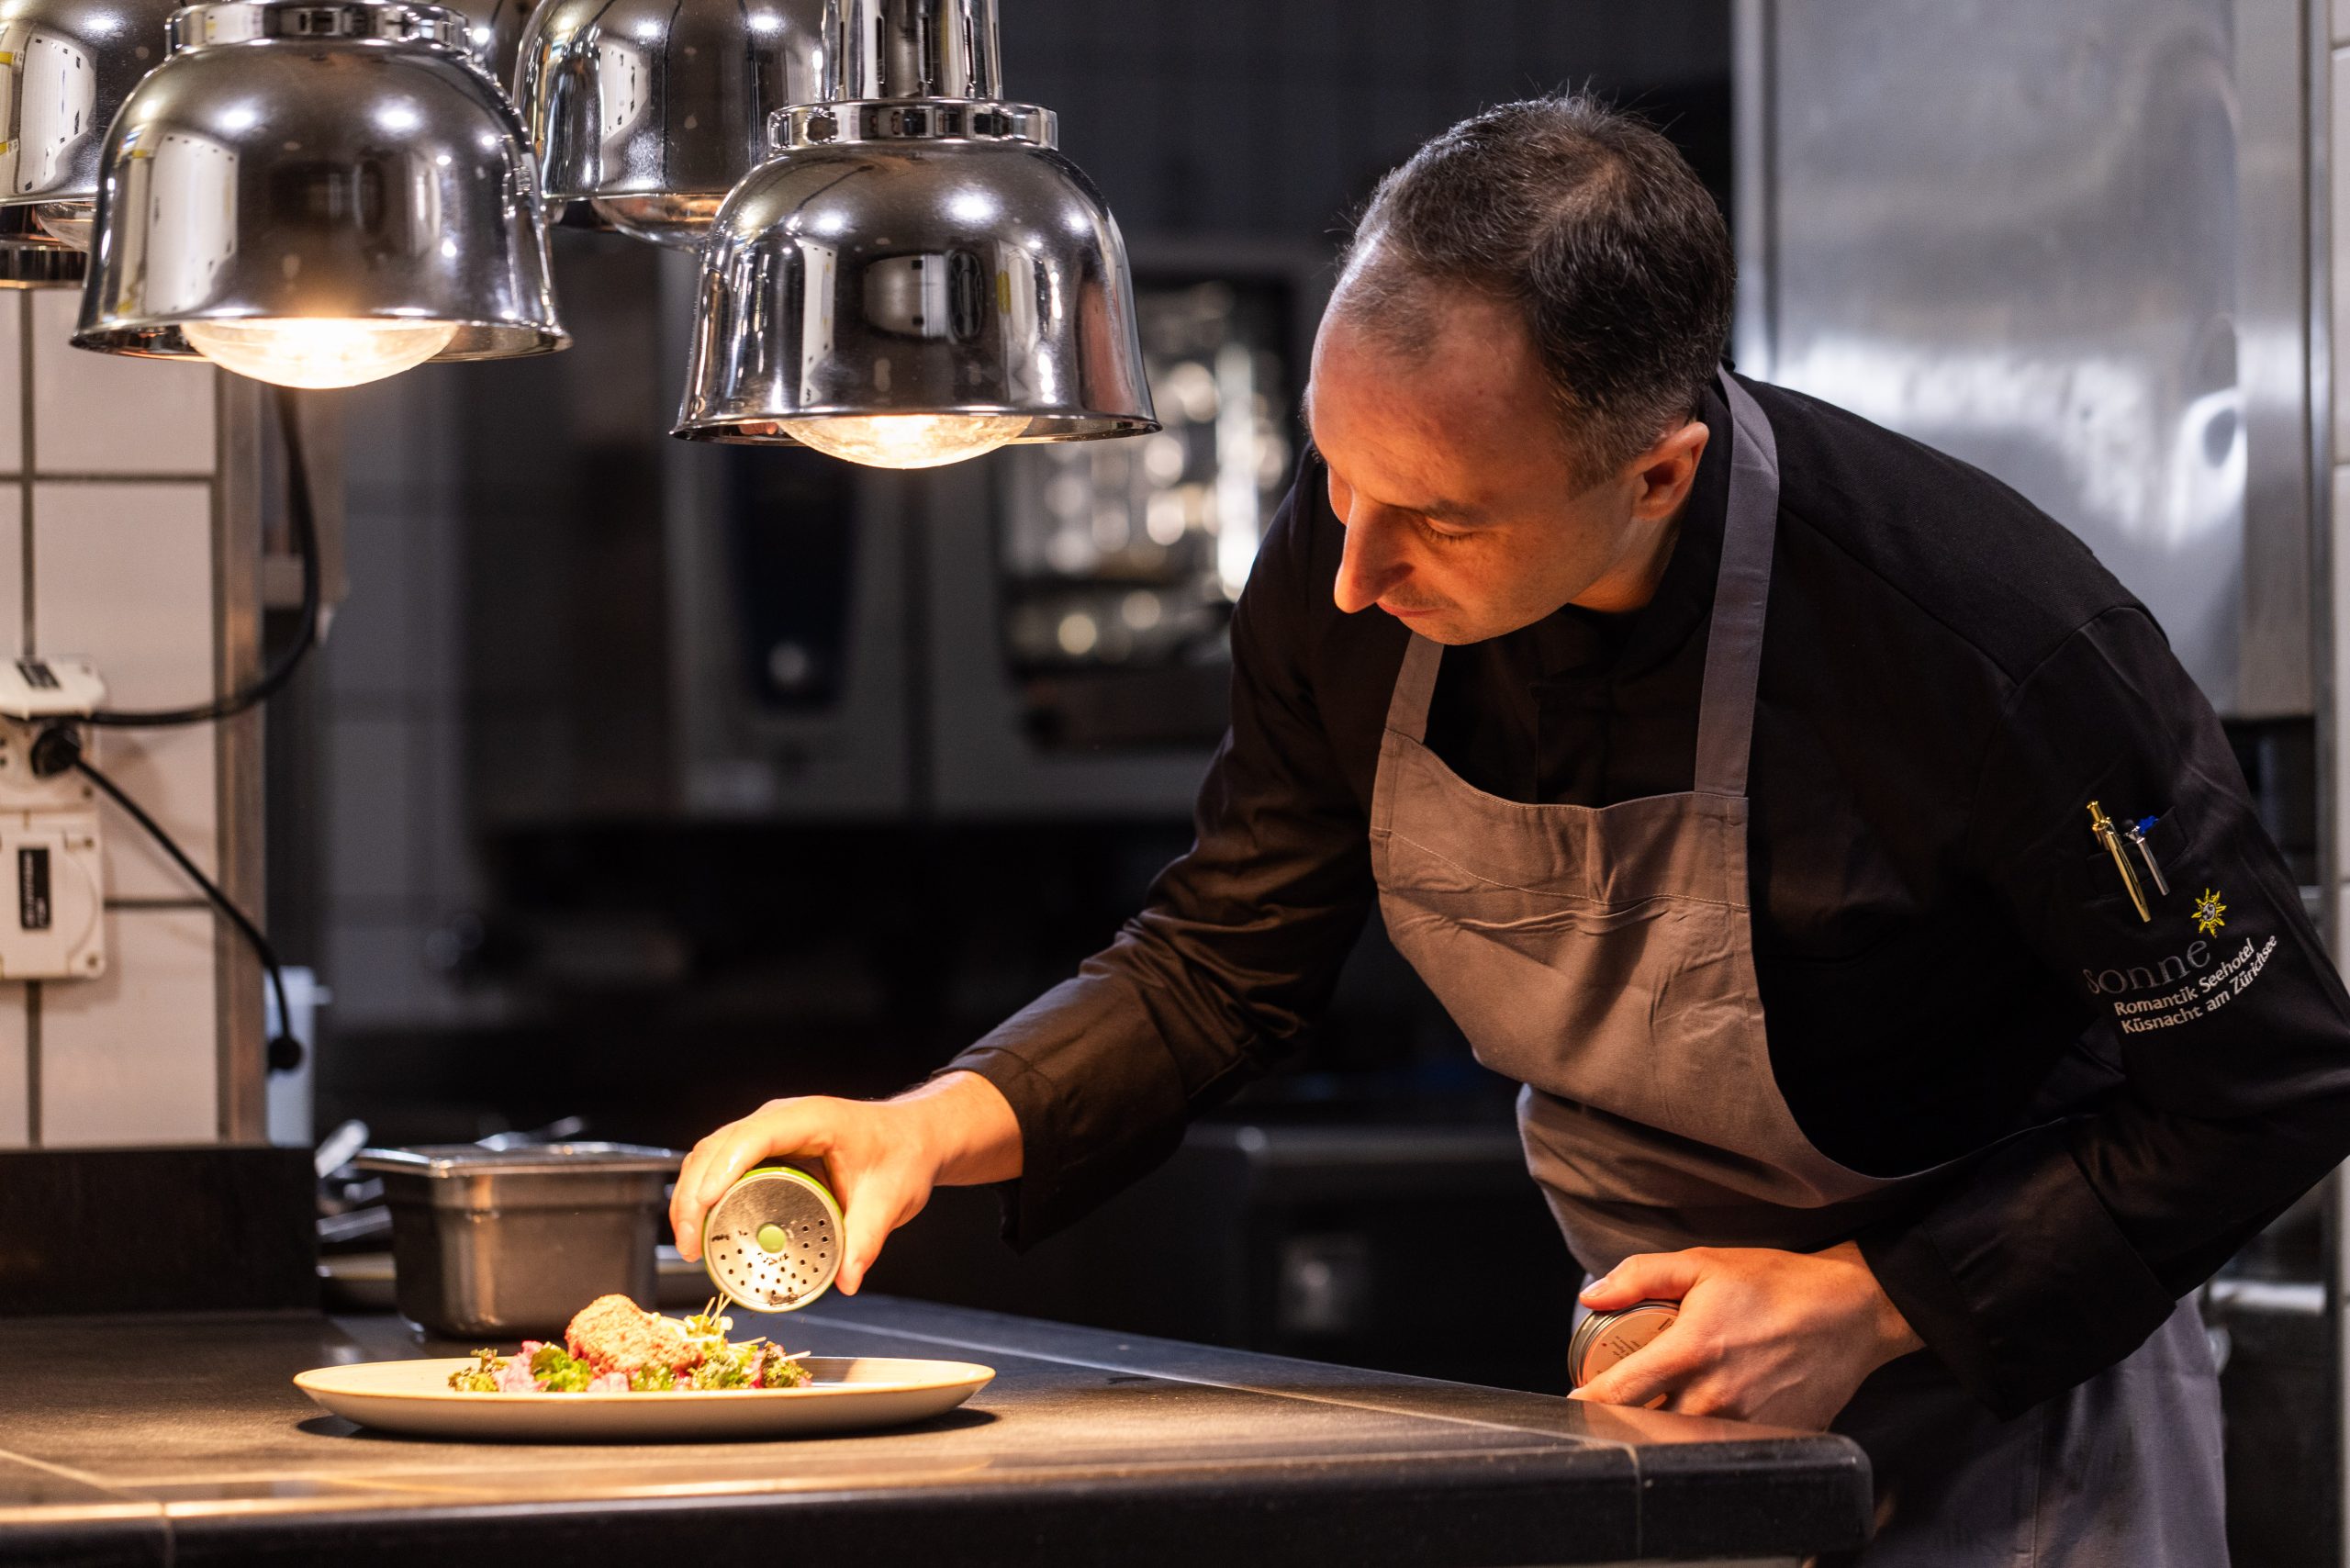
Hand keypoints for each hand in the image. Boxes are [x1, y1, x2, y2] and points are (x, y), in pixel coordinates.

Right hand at [668, 1071, 1021, 1294]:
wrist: (913, 1136)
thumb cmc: (903, 1153)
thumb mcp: (891, 1199)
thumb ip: (867, 1239)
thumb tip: (846, 1282)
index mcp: (812, 1119)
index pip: (754, 1136)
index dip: (723, 1168)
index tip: (705, 1205)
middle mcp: (782, 1119)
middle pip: (718, 1147)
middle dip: (693, 1194)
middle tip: (690, 1245)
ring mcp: (770, 1131)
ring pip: (711, 1154)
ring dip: (691, 1195)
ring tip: (690, 1243)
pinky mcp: (766, 1149)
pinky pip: (722, 1164)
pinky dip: (703, 1192)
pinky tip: (702, 1227)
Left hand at [1568, 1242, 1923, 1429]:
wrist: (1851, 1311)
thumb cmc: (1777, 1284)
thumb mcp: (1703, 1263)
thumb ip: (1640, 1276)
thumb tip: (1591, 1296)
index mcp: (1691, 1351)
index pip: (1619, 1393)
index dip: (1588, 1401)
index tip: (1574, 1400)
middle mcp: (1714, 1397)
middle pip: (1645, 1425)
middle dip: (1623, 1417)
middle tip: (1616, 1399)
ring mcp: (1744, 1425)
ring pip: (1681, 1442)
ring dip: (1662, 1429)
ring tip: (1657, 1406)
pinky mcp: (1773, 1440)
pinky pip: (1723, 1448)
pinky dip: (1705, 1436)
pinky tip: (1704, 1414)